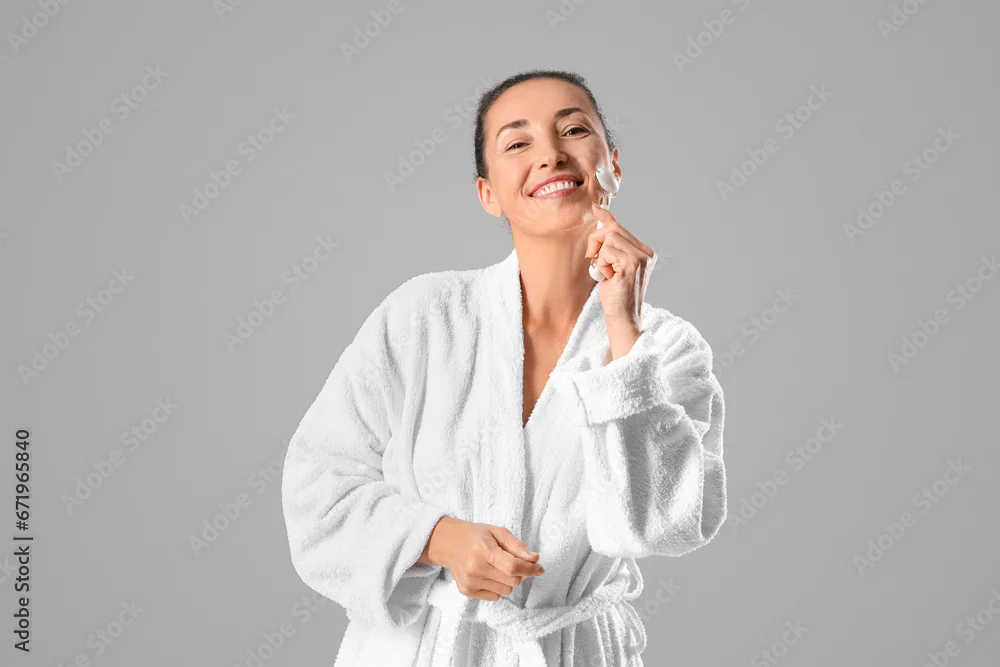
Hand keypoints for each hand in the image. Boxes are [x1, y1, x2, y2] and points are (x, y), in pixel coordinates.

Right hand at [420, 517, 544, 600]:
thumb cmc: (476, 536)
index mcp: (483, 550)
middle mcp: (475, 568)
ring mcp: (470, 582)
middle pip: (513, 581)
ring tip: (497, 567)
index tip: (539, 568)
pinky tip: (488, 574)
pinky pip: (496, 596)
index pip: (512, 567)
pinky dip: (498, 587)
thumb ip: (516, 545)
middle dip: (520, 573)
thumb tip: (534, 559)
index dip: (530, 569)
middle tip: (513, 562)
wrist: (448, 543)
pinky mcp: (467, 591)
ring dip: (508, 580)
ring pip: (506, 590)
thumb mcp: (497, 532)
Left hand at [584, 203, 656, 324]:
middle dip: (596, 241)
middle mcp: (646, 253)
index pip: (621, 228)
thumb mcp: (612, 267)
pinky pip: (606, 252)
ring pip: (609, 238)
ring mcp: (641, 258)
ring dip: (599, 256)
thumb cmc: (616, 295)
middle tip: (592, 257)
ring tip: (605, 272)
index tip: (596, 208)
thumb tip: (601, 223)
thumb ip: (610, 247)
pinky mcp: (632, 264)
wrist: (622, 317)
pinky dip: (601, 264)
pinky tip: (608, 277)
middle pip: (613, 229)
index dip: (606, 218)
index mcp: (644, 252)